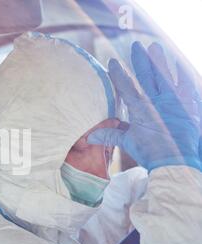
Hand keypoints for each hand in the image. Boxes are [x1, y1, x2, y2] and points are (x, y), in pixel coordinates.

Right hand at [88, 42, 200, 171]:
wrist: (176, 163)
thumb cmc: (150, 153)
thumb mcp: (128, 143)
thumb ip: (110, 135)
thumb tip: (89, 136)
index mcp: (140, 108)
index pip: (126, 86)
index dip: (118, 73)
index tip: (112, 61)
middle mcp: (157, 101)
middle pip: (147, 75)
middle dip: (141, 60)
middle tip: (137, 45)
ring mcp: (174, 102)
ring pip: (166, 76)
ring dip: (160, 61)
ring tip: (156, 47)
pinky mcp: (189, 107)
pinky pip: (186, 86)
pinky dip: (182, 76)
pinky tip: (179, 65)